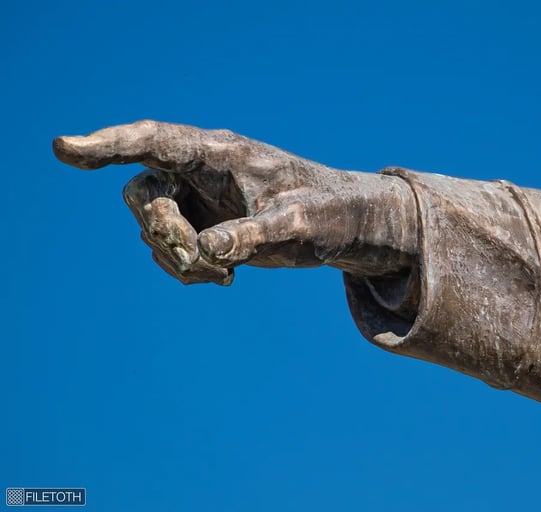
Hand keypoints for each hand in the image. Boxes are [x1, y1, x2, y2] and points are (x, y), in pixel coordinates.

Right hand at [53, 120, 417, 284]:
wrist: (342, 227)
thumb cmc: (326, 215)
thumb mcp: (295, 227)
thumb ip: (251, 236)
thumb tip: (206, 251)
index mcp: (220, 154)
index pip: (153, 140)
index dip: (107, 144)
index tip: (64, 149)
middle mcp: (202, 171)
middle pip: (143, 193)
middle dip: (161, 232)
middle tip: (196, 260)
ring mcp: (201, 198)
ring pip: (153, 226)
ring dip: (176, 258)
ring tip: (223, 274)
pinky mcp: (205, 224)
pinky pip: (170, 249)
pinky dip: (186, 269)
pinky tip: (223, 277)